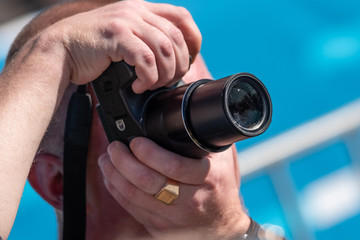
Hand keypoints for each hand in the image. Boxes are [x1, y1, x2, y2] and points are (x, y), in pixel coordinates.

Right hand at [47, 0, 200, 92]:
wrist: (61, 50)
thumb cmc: (94, 50)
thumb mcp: (126, 38)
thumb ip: (147, 40)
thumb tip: (174, 60)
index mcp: (143, 9)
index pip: (182, 17)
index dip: (193, 39)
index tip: (190, 58)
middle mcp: (137, 11)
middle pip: (176, 37)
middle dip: (180, 65)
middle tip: (169, 81)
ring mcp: (126, 21)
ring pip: (164, 49)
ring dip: (164, 74)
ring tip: (152, 85)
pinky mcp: (116, 36)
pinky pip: (145, 59)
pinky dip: (147, 77)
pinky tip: (138, 86)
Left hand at [98, 137, 249, 238]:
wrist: (222, 223)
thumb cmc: (220, 186)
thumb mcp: (222, 158)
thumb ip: (204, 138)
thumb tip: (185, 108)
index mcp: (207, 179)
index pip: (174, 167)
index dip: (150, 153)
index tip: (136, 141)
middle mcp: (190, 200)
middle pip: (148, 181)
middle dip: (124, 162)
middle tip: (114, 147)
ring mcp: (173, 217)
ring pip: (134, 196)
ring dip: (114, 175)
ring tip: (107, 159)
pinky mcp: (160, 226)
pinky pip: (132, 208)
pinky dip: (117, 190)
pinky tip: (111, 177)